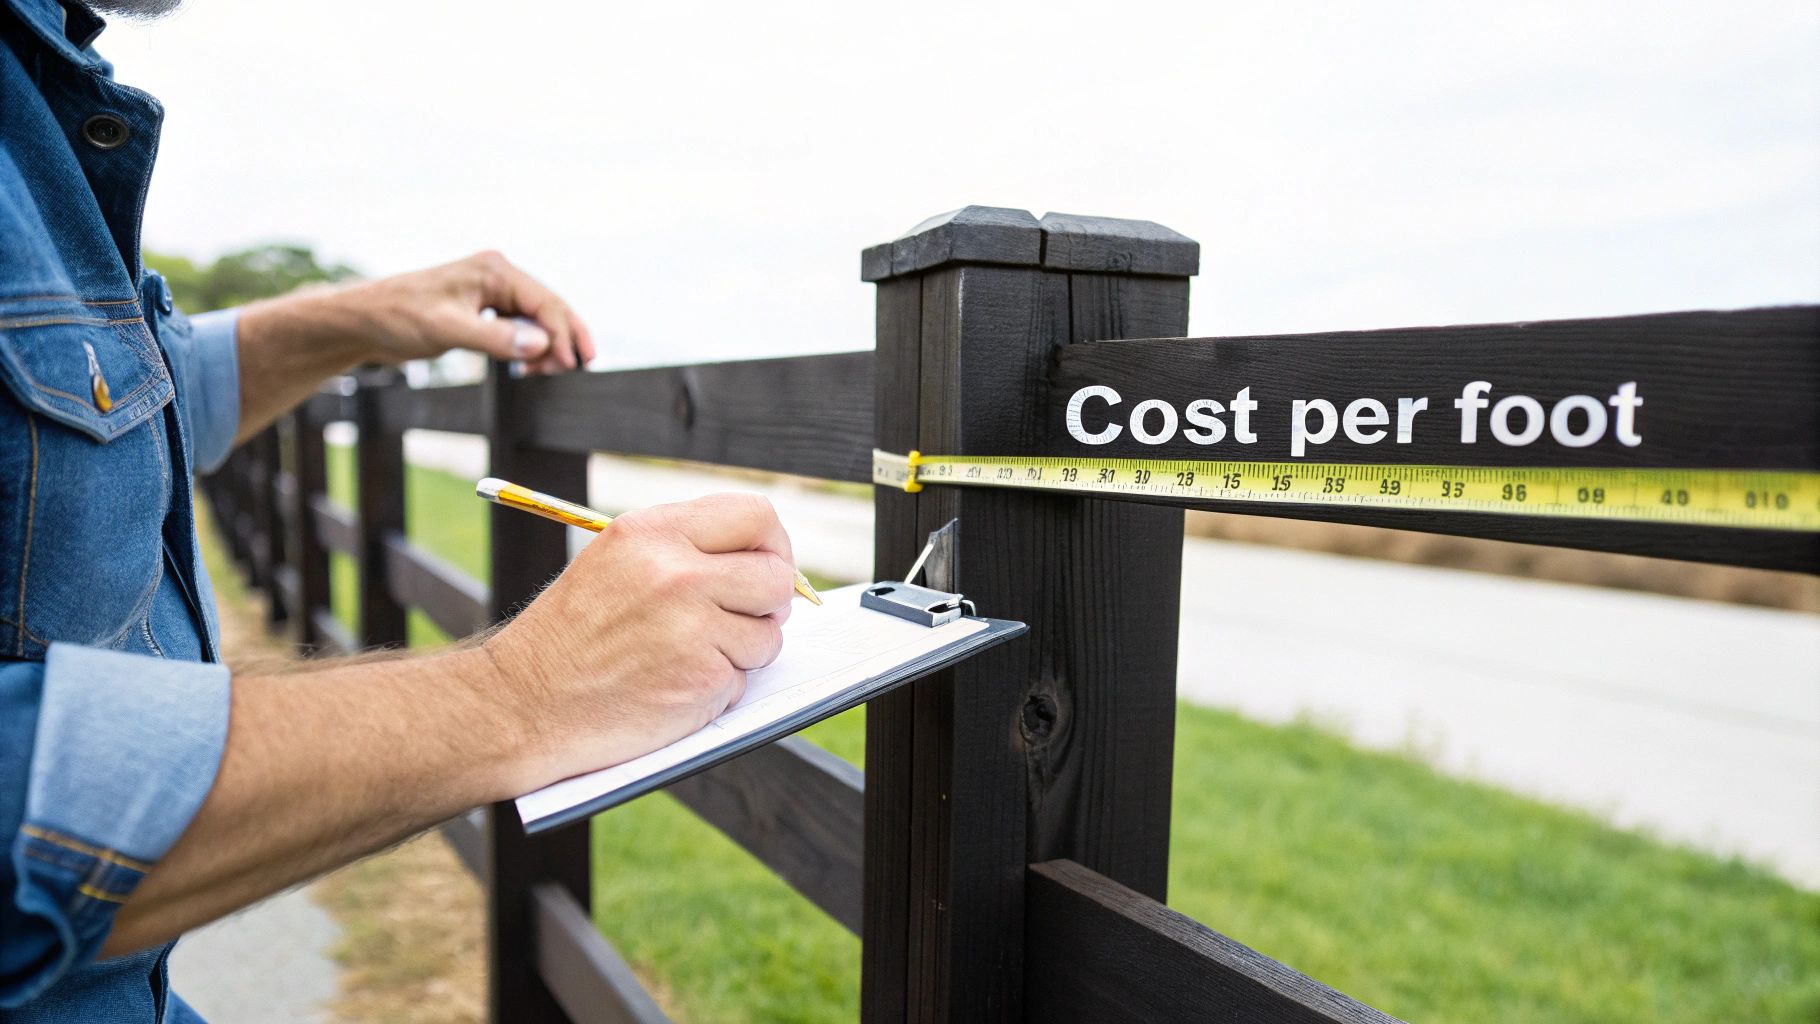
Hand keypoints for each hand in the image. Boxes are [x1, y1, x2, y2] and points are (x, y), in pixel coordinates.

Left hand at [343, 250, 595, 372]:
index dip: (563, 334)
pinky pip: (517, 327)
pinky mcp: (480, 310)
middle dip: (563, 340)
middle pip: (547, 308)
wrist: (362, 320)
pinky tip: (527, 366)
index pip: (544, 302)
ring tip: (546, 374)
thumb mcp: (448, 329)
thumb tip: (541, 344)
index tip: (572, 364)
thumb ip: (496, 337)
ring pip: (535, 319)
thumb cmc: (397, 315)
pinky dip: (528, 347)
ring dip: (546, 346)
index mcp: (493, 270)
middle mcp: (496, 276)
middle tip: (571, 372)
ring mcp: (489, 292)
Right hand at [480, 493, 798, 788]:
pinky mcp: (701, 679)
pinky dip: (718, 691)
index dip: (773, 545)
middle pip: (775, 576)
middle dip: (769, 603)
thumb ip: (683, 549)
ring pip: (768, 635)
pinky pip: (744, 680)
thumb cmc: (570, 637)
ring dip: (742, 653)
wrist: (523, 703)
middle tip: (743, 619)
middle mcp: (676, 573)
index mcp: (653, 533)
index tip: (768, 566)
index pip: (755, 516)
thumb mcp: (615, 562)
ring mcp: (692, 627)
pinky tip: (672, 686)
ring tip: (686, 657)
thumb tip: (762, 557)